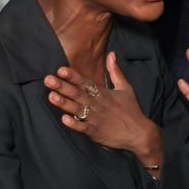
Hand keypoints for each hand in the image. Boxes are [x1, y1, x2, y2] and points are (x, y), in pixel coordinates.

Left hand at [45, 52, 162, 164]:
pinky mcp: (97, 132)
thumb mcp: (125, 88)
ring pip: (77, 109)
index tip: (60, 69)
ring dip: (64, 103)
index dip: (72, 76)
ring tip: (51, 96)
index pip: (85, 82)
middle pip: (78, 94)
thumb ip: (115, 71)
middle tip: (47, 79)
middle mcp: (98, 104)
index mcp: (103, 93)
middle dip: (62, 86)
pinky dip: (74, 124)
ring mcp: (96, 119)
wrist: (140, 134)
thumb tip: (111, 54)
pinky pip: (83, 128)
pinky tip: (64, 119)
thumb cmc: (132, 111)